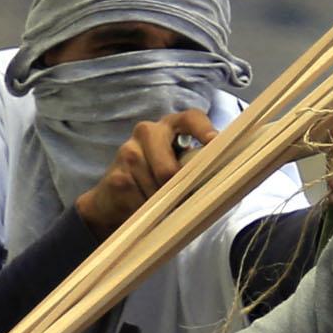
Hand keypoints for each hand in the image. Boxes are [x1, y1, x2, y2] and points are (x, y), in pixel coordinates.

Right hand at [72, 109, 214, 231]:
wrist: (113, 198)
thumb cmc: (157, 181)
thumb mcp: (179, 167)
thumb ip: (196, 166)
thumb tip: (220, 180)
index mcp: (171, 126)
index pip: (191, 118)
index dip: (203, 130)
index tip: (214, 142)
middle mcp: (148, 132)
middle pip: (169, 169)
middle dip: (178, 191)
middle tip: (185, 203)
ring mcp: (128, 152)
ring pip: (155, 189)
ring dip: (164, 205)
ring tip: (163, 206)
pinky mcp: (116, 176)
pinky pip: (141, 202)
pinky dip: (148, 213)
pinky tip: (145, 209)